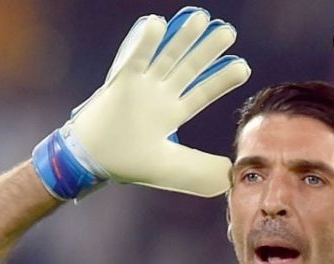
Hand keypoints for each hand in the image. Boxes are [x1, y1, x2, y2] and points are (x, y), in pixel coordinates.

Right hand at [33, 6, 250, 198]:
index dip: (222, 80)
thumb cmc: (127, 163)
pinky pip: (135, 58)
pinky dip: (145, 43)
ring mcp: (141, 86)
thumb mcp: (169, 168)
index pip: (202, 92)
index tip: (244, 67)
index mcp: (172, 113)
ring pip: (166, 57)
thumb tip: (229, 175)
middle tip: (228, 32)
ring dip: (183, 38)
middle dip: (208, 50)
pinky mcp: (121, 82)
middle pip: (188, 68)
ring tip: (202, 18)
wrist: (90, 162)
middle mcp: (159, 95)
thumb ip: (199, 169)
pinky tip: (158, 24)